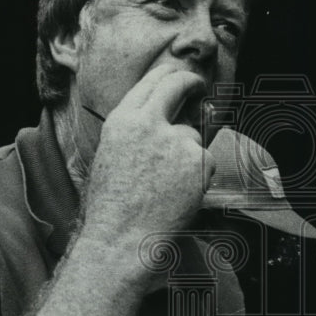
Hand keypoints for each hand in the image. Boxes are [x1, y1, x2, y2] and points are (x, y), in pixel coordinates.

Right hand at [82, 64, 214, 247]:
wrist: (120, 240)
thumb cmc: (111, 209)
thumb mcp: (110, 156)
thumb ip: (135, 132)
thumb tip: (162, 120)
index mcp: (123, 121)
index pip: (153, 80)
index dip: (170, 75)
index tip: (180, 78)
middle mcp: (150, 124)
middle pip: (179, 86)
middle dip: (192, 83)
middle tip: (199, 88)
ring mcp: (177, 141)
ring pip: (193, 137)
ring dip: (187, 156)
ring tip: (165, 187)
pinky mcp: (198, 161)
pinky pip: (205, 163)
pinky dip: (197, 178)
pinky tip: (177, 196)